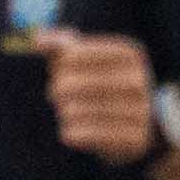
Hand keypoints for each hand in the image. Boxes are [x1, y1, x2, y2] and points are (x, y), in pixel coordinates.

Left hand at [45, 28, 169, 164]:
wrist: (136, 125)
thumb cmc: (102, 85)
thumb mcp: (86, 59)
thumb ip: (62, 45)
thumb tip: (39, 40)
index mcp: (130, 54)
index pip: (74, 55)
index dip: (57, 65)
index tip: (58, 71)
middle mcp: (139, 80)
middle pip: (72, 83)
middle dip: (57, 90)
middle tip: (56, 95)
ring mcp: (140, 111)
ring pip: (75, 111)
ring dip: (64, 112)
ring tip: (68, 112)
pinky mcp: (134, 139)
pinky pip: (85, 135)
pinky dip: (71, 133)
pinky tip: (72, 130)